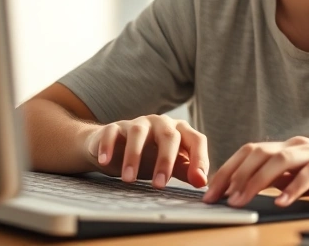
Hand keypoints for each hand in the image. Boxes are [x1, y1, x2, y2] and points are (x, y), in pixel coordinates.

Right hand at [84, 115, 208, 187]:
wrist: (116, 149)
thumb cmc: (150, 157)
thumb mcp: (171, 164)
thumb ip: (187, 171)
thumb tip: (202, 182)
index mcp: (180, 131)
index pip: (196, 140)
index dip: (200, 159)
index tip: (197, 181)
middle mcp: (161, 123)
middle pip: (169, 136)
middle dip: (165, 161)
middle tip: (159, 186)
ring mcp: (138, 123)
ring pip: (138, 133)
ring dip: (133, 156)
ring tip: (129, 180)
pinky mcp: (115, 127)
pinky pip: (112, 133)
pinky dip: (108, 146)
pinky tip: (106, 161)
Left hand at [202, 136, 308, 206]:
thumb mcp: (306, 181)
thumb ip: (283, 182)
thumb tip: (251, 192)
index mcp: (290, 148)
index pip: (250, 153)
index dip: (227, 170)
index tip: (209, 191)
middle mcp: (300, 146)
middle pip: (258, 153)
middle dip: (233, 175)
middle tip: (216, 197)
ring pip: (280, 160)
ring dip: (256, 181)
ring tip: (241, 201)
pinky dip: (294, 188)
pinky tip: (282, 202)